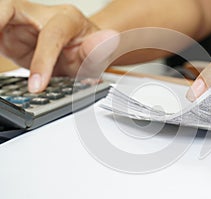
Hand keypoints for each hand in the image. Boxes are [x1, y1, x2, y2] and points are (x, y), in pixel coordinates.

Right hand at [0, 0, 117, 92]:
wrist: (79, 50)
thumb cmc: (89, 49)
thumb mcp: (99, 55)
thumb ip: (101, 51)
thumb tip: (108, 40)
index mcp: (67, 18)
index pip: (51, 35)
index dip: (43, 60)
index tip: (37, 86)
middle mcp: (42, 14)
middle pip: (10, 8)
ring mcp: (23, 21)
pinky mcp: (9, 32)